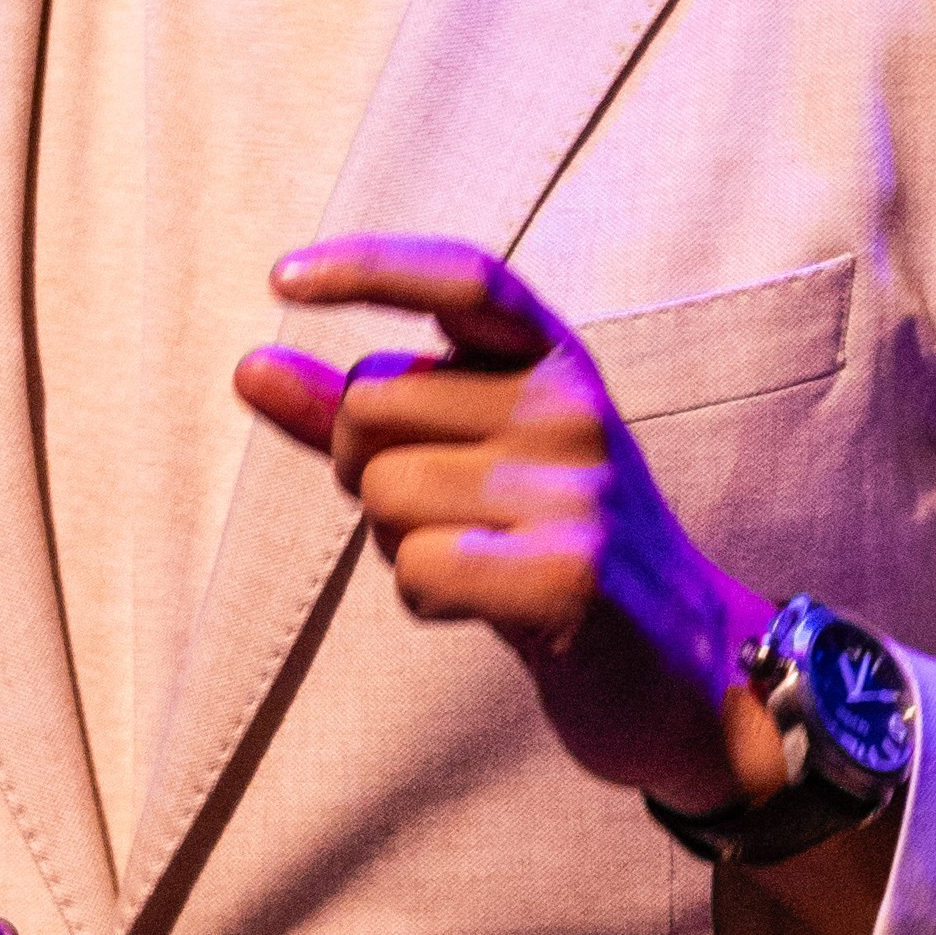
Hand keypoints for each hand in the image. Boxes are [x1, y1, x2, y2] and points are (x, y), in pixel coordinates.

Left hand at [232, 238, 785, 823]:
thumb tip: (249, 370)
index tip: (282, 278)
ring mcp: (576, 489)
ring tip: (476, 562)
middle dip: (361, 467)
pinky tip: (485, 605)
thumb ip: (361, 416)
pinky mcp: (568, 573)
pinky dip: (424, 598)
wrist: (685, 668)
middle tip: (435, 515)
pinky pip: (416, 568)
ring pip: (384, 493)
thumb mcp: (474, 459)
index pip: (463, 278)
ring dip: (396, 545)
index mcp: (555, 362)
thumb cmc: (551, 550)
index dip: (367, 266)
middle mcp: (572, 408)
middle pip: (373, 404)